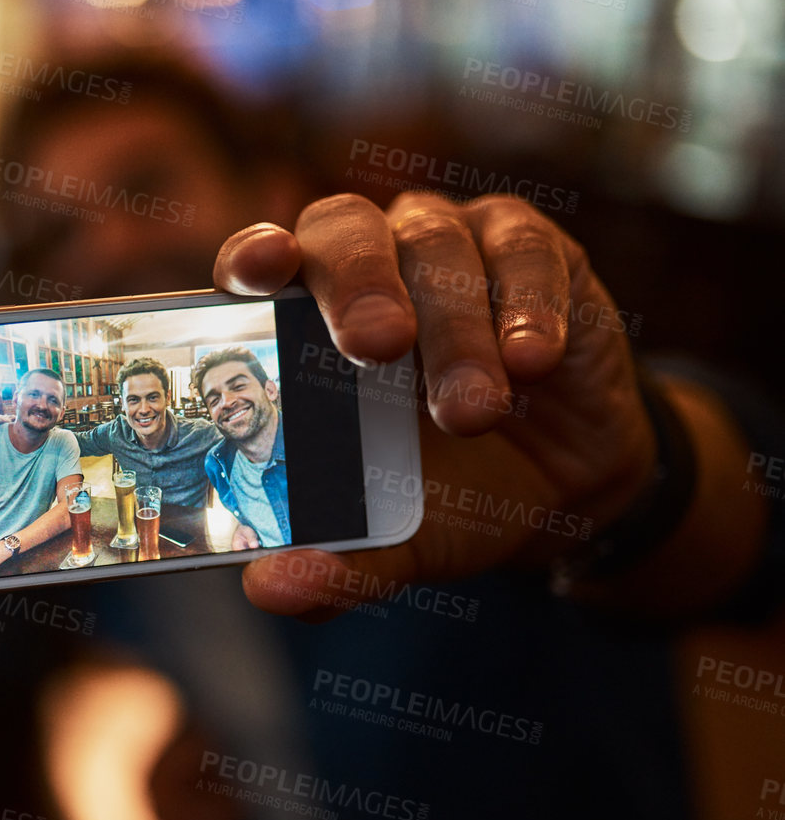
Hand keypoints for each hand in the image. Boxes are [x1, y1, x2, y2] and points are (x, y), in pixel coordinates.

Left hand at [213, 194, 656, 617]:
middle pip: (344, 230)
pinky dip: (529, 306)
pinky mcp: (532, 251)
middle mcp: (367, 261)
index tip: (260, 273)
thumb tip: (268, 590)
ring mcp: (448, 244)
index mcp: (302, 319)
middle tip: (378, 347)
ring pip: (435, 246)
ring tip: (474, 412)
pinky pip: (526, 250)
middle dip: (359, 284)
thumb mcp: (396, 543)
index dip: (254, 257)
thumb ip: (335, 567)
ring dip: (454, 329)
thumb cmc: (447, 492)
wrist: (563, 488)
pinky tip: (534, 362)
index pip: (260, 261)